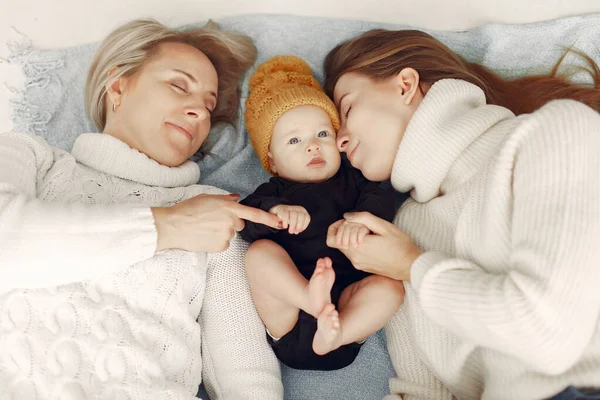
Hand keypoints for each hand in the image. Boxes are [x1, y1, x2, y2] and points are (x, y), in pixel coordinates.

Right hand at [152, 193, 281, 252]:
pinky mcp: (220, 247)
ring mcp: (226, 235)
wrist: (173, 226)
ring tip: (205, 228)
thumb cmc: (188, 209)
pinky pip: (223, 245)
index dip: (269, 219)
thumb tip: (237, 198)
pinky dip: (216, 242)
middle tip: (213, 221)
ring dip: (221, 232)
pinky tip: (204, 237)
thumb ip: (225, 199)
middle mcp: (231, 222)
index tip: (280, 222)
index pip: (254, 214)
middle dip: (230, 223)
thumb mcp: (207, 198)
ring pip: (230, 235)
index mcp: (229, 208)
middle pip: (239, 225)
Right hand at [269, 205, 310, 234]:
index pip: (307, 218)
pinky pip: (285, 216)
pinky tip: (285, 227)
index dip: (304, 226)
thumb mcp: (296, 222)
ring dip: (292, 225)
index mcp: (303, 211)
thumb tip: (296, 232)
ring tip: (290, 231)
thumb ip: (298, 227)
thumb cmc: (290, 217)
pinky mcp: (283, 209)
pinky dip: (286, 223)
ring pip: (294, 216)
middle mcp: (298, 208)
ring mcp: (290, 208)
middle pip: (301, 217)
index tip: (300, 231)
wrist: (280, 211)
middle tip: (295, 232)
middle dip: (298, 226)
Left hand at [326, 212, 422, 281]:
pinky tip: (369, 241)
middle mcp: (354, 258)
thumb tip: (346, 216)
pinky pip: (351, 255)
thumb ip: (363, 218)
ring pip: (343, 248)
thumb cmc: (400, 245)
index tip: (352, 221)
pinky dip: (355, 246)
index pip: (333, 236)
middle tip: (358, 224)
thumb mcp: (384, 226)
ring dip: (349, 238)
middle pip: (336, 242)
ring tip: (366, 232)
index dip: (339, 225)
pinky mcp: (362, 267)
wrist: (411, 266)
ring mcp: (358, 264)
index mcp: (358, 246)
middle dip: (343, 230)